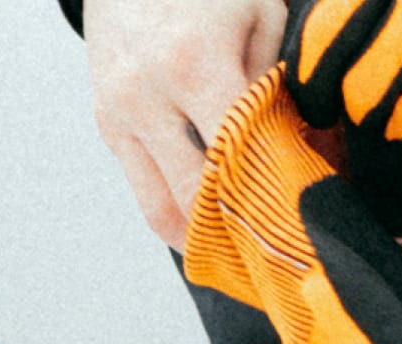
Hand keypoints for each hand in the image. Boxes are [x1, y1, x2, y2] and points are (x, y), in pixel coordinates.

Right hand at [84, 0, 288, 246]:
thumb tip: (294, 155)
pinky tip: (210, 221)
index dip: (266, 205)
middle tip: (270, 262)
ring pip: (160, 212)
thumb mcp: (257, 15)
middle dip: (234, 237)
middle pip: (195, 201)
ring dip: (199, 242)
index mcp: (194, 66)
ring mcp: (119, 114)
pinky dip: (178, 211)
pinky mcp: (106, 124)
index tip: (294, 234)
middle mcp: (146, 96)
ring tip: (238, 259)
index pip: (235, 164)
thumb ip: (272, 88)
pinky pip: (145, 189)